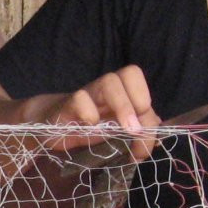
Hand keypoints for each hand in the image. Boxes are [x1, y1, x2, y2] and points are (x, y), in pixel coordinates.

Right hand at [20, 66, 158, 161]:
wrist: (52, 128)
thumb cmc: (88, 128)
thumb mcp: (116, 131)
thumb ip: (138, 130)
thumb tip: (155, 133)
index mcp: (122, 91)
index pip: (141, 83)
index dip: (148, 106)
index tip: (145, 135)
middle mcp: (106, 88)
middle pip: (130, 73)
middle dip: (138, 101)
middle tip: (135, 130)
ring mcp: (87, 94)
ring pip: (109, 81)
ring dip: (122, 106)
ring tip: (124, 130)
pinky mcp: (67, 105)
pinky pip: (80, 99)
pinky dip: (89, 113)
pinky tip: (90, 127)